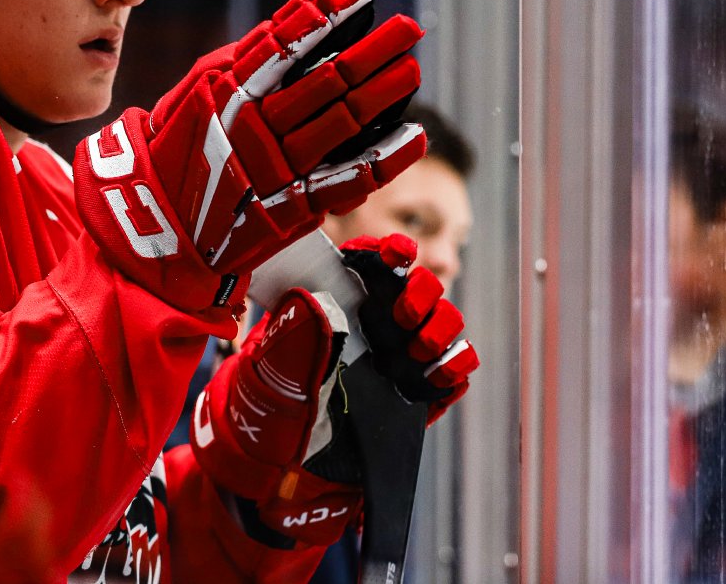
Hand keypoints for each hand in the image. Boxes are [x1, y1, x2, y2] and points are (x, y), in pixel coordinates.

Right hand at [73, 0, 425, 310]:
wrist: (154, 228)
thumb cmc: (175, 153)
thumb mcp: (194, 95)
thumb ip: (242, 62)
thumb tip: (290, 24)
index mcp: (226, 92)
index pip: (287, 42)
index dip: (328, 11)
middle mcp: (253, 127)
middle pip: (325, 81)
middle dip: (371, 50)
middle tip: (406, 27)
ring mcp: (275, 170)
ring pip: (341, 124)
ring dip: (382, 94)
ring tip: (410, 69)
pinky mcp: (291, 209)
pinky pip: (346, 181)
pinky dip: (382, 158)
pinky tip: (411, 136)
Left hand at [190, 235, 477, 548]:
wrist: (288, 473)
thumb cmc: (273, 409)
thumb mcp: (271, 374)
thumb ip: (291, 338)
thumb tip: (315, 301)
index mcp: (335, 303)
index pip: (368, 262)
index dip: (386, 251)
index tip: (394, 255)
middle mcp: (373, 324)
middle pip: (416, 286)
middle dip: (420, 290)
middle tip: (404, 314)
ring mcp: (400, 357)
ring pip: (443, 322)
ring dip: (440, 327)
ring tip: (417, 351)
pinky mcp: (421, 393)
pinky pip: (455, 368)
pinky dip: (455, 366)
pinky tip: (436, 377)